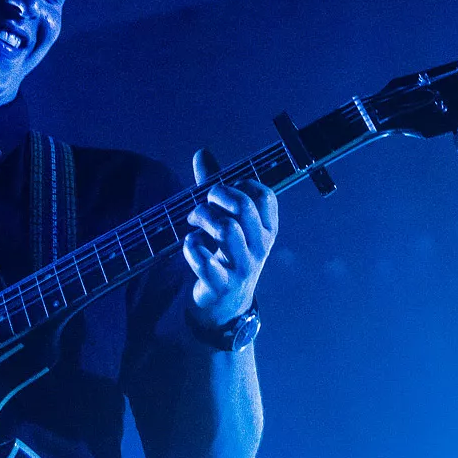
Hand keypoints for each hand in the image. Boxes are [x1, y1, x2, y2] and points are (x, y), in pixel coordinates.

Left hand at [182, 147, 278, 329]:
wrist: (225, 305)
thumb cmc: (226, 254)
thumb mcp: (227, 221)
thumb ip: (215, 188)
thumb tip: (202, 152)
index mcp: (267, 228)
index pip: (264, 195)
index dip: (240, 184)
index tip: (223, 191)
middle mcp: (260, 246)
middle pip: (242, 207)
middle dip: (216, 195)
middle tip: (201, 204)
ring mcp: (243, 267)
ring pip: (226, 229)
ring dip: (202, 218)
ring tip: (192, 224)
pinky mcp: (222, 285)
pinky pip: (205, 260)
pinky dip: (192, 247)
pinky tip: (191, 245)